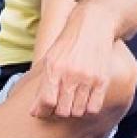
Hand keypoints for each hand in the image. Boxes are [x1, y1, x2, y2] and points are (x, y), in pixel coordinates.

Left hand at [32, 5, 114, 119]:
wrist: (93, 25)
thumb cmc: (68, 44)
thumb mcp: (50, 59)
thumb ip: (42, 86)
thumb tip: (34, 112)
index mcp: (54, 68)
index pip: (47, 101)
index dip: (43, 112)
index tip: (43, 112)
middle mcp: (71, 74)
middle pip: (63, 110)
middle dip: (58, 112)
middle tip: (59, 105)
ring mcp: (88, 78)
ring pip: (78, 111)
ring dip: (73, 111)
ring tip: (72, 102)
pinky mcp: (102, 80)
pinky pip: (94, 108)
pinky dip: (88, 109)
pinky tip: (85, 101)